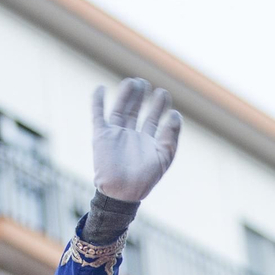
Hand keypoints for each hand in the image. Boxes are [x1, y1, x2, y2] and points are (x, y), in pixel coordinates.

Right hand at [91, 77, 181, 201]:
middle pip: (136, 111)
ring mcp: (115, 135)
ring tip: (133, 82)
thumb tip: (176, 114)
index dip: (158, 106)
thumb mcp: (164, 157)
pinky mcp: (101, 136)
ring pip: (120, 109)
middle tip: (146, 83)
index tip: (163, 94)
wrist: (121, 191)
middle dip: (141, 97)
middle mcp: (131, 137)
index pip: (153, 119)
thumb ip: (171, 136)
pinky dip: (97, 102)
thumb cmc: (145, 179)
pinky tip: (101, 88)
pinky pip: (98, 115)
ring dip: (125, 95)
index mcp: (146, 142)